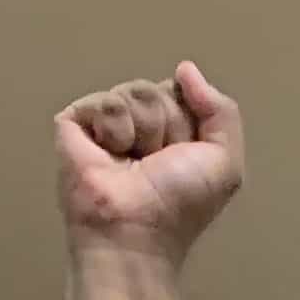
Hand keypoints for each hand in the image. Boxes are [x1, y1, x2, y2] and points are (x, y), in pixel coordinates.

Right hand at [54, 61, 245, 262]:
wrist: (134, 231)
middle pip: (158, 90)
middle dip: (166, 127)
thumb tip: (185, 69)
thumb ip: (222, 111)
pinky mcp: (74, 123)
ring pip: (133, 93)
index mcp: (173, 131)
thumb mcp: (224, 162)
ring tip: (131, 164)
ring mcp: (106, 123)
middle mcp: (140, 124)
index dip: (188, 123)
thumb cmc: (178, 206)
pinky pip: (104, 101)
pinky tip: (107, 156)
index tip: (182, 157)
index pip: (183, 93)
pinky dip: (113, 129)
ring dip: (141, 132)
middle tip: (154, 164)